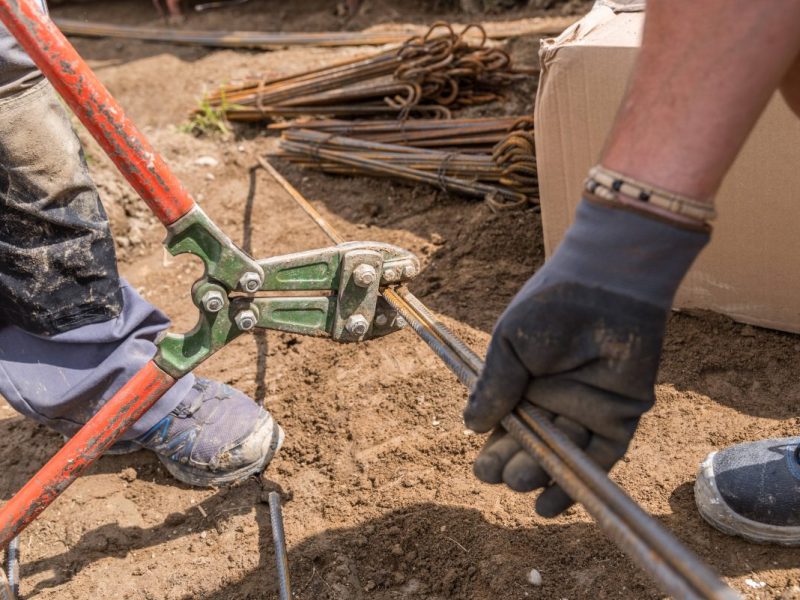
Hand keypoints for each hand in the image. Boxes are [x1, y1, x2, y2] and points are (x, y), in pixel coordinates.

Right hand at [464, 198, 708, 516]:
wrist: (606, 283)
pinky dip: (578, 483)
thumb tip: (469, 427)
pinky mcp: (618, 417)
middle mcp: (551, 402)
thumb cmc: (550, 306)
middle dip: (514, 466)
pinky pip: (599, 459)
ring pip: (561, 457)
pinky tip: (551, 502)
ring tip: (524, 480)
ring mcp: (585, 411)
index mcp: (522, 385)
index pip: (504, 429)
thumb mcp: (509, 343)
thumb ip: (494, 384)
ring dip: (541, 476)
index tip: (482, 469)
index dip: (492, 452)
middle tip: (504, 474)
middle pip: (531, 448)